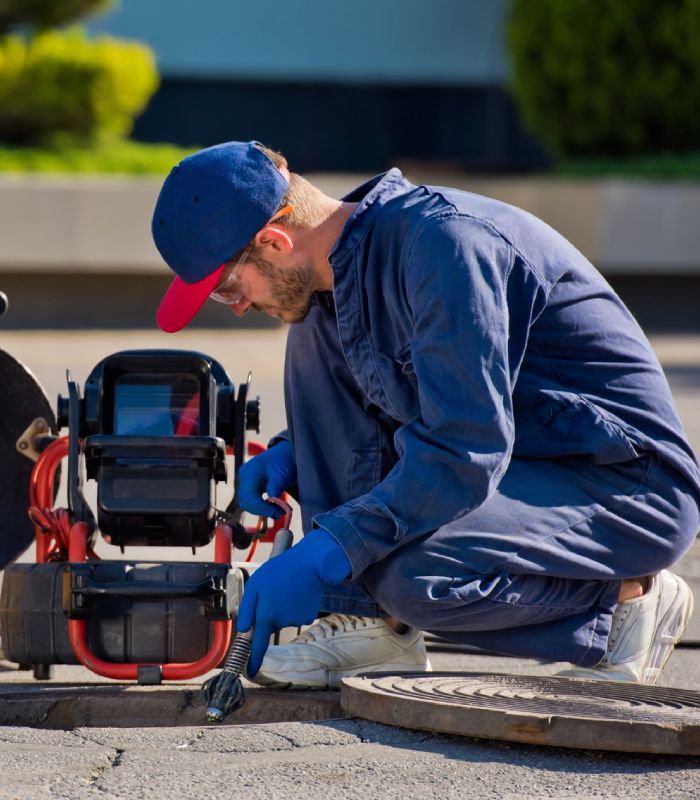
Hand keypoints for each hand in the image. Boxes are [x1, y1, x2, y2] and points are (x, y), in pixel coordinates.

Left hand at [237, 528, 351, 675]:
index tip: (252, 671)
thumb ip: (247, 609)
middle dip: (269, 613)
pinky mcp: (308, 616)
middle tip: (273, 592)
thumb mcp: (255, 585)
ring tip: (286, 589)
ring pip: (284, 620)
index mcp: (267, 614)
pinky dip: (295, 607)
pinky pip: (296, 616)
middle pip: (271, 625)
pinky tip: (297, 592)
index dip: (255, 659)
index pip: (259, 644)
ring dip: (282, 608)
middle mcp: (282, 621)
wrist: (310, 563)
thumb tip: (244, 630)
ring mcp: (297, 619)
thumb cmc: (279, 571)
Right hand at [238, 439, 296, 518]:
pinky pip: (252, 500)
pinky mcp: (251, 486)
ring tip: (278, 510)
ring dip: (262, 509)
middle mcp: (244, 477)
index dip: (261, 508)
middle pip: (246, 501)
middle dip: (262, 510)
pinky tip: (273, 506)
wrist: (285, 454)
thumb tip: (272, 506)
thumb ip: (275, 489)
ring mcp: (246, 481)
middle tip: (279, 513)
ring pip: (248, 502)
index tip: (276, 513)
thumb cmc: (284, 460)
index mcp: (249, 473)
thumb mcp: (282, 474)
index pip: (249, 497)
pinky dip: (262, 505)